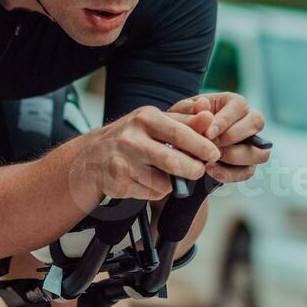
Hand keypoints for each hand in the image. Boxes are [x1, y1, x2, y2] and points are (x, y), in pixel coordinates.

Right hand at [75, 106, 220, 203]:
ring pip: (164, 181)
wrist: (91, 157)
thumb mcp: (155, 122)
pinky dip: (157, 190)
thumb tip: (209, 113)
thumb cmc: (131, 137)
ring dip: (172, 182)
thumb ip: (185, 120)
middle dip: (193, 169)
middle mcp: (131, 139)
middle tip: (199, 170)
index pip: (180, 133)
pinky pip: (151, 193)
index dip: (202, 145)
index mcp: (145, 118)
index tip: (215, 154)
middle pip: (172, 161)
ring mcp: (123, 162)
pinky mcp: (118, 183)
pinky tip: (147, 180)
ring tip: (166, 173)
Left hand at [169, 92, 268, 184]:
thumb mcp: (182, 113)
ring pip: (260, 151)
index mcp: (233, 103)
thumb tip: (203, 106)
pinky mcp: (247, 164)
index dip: (225, 121)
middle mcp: (248, 121)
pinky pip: (248, 172)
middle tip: (211, 145)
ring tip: (212, 158)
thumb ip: (191, 110)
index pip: (239, 106)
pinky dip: (229, 174)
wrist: (182, 144)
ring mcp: (252, 144)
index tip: (208, 134)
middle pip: (256, 123)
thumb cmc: (185, 122)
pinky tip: (210, 170)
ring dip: (235, 156)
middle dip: (232, 137)